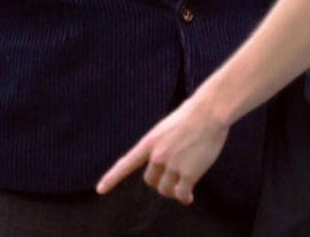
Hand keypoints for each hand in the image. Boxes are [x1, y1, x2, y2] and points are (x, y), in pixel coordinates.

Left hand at [96, 97, 228, 204]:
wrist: (209, 112)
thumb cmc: (193, 114)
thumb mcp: (168, 127)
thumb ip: (163, 144)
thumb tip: (167, 161)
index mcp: (149, 142)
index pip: (126, 164)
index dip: (112, 178)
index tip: (100, 189)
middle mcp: (157, 156)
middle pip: (151, 181)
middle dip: (160, 182)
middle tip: (173, 181)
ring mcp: (172, 165)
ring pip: (166, 189)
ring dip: (174, 191)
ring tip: (184, 189)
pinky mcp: (189, 173)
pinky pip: (182, 193)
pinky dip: (185, 198)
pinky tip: (189, 198)